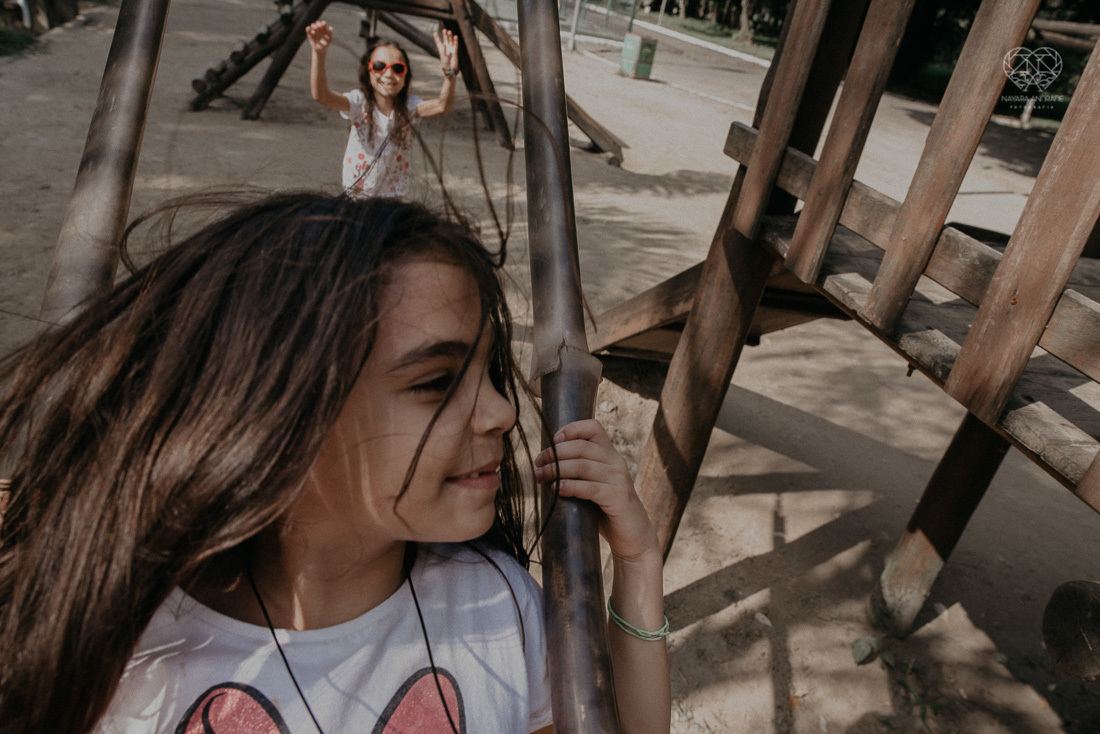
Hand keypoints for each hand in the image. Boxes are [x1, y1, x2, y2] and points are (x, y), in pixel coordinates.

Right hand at [306, 20, 332, 52]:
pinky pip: (308, 30)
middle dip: (318, 24)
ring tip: (315, 29)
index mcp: (324, 30)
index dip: (323, 23)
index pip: (323, 23)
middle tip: (318, 27)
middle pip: (317, 23)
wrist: (320, 51)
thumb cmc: (325, 45)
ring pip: (313, 25)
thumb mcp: (329, 40)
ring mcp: (314, 31)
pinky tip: (308, 28)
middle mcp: (319, 29)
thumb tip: (330, 27)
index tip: (323, 24)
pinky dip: (308, 29)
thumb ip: (330, 34)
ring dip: (313, 26)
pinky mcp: (310, 35)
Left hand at [433, 28, 458, 71]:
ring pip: (450, 41)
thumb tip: (444, 44)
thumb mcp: (443, 57)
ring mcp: (451, 49)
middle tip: (444, 30)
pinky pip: (455, 45)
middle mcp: (446, 48)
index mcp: (441, 50)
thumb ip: (443, 50)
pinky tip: (455, 36)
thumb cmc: (445, 64)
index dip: (436, 38)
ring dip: (450, 37)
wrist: (450, 69)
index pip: (438, 42)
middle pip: (445, 40)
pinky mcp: (455, 52)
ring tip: (449, 31)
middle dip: (445, 35)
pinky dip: (455, 41)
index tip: (434, 33)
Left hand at [534, 419, 658, 562]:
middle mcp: (616, 462)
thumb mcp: (591, 484)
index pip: (593, 427)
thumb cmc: (605, 510)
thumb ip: (577, 472)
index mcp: (610, 454)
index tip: (552, 442)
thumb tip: (543, 464)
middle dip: (555, 453)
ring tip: (541, 477)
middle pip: (581, 446)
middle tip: (538, 464)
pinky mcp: (619, 497)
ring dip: (557, 469)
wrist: (632, 536)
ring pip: (582, 465)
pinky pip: (590, 487)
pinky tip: (556, 489)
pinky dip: (570, 486)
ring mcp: (619, 479)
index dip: (571, 429)